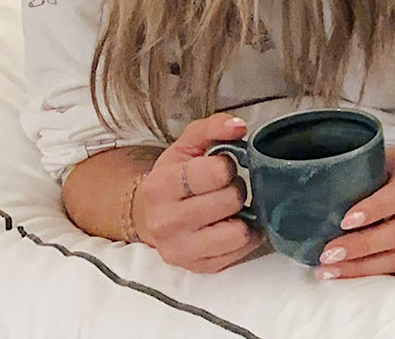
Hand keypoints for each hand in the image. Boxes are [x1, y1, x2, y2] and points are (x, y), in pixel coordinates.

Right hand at [132, 113, 264, 272]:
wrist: (150, 215)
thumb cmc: (174, 177)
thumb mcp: (186, 145)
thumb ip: (212, 127)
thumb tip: (239, 126)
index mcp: (162, 186)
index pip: (214, 173)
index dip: (227, 166)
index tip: (221, 167)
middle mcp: (166, 222)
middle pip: (229, 201)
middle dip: (235, 189)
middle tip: (225, 188)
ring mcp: (181, 250)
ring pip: (238, 232)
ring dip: (242, 216)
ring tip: (229, 208)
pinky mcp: (198, 267)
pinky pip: (241, 251)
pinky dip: (244, 236)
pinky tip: (231, 225)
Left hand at [314, 147, 394, 278]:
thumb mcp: (390, 156)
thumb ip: (364, 166)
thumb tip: (318, 180)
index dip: (372, 210)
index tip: (344, 221)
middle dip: (360, 247)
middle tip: (327, 253)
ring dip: (362, 267)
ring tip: (329, 270)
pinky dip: (371, 271)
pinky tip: (346, 272)